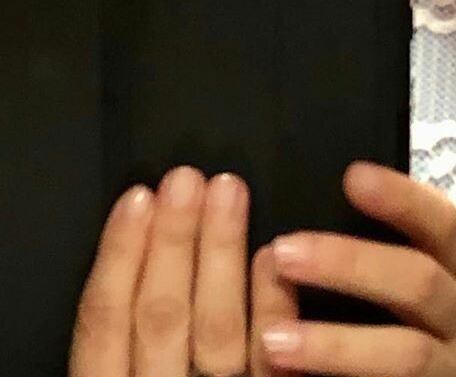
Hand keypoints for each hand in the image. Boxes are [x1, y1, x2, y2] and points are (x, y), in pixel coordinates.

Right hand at [69, 165, 299, 376]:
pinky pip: (271, 358)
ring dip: (220, 252)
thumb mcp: (128, 373)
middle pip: (160, 317)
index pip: (103, 326)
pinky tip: (271, 253)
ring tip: (228, 190)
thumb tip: (143, 243)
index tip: (135, 197)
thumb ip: (130, 335)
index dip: (117, 258)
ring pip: (215, 327)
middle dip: (172, 242)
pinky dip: (270, 304)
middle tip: (185, 179)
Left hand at [257, 162, 455, 376]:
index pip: (438, 221)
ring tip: (272, 339)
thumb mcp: (421, 297)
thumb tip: (307, 224)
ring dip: (337, 344)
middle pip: (419, 279)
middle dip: (351, 263)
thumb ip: (381, 263)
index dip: (400, 196)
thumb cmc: (427, 341)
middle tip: (283, 251)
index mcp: (454, 273)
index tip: (352, 175)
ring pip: (407, 352)